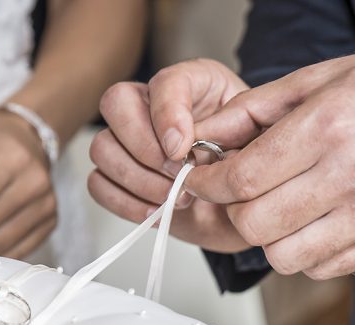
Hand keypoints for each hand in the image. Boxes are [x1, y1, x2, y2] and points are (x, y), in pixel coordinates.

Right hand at [88, 59, 250, 252]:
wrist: (244, 205)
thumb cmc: (250, 167)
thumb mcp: (256, 142)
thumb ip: (228, 136)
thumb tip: (189, 150)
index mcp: (190, 84)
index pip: (163, 82)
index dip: (167, 114)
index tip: (183, 148)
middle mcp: (150, 104)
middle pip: (115, 104)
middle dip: (145, 148)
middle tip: (178, 176)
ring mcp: (127, 140)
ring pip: (102, 148)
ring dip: (138, 179)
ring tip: (176, 198)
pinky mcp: (116, 176)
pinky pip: (98, 184)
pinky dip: (126, 202)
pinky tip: (157, 210)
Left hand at [185, 47, 354, 278]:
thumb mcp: (319, 79)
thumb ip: (251, 110)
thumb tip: (200, 137)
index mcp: (328, 128)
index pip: (241, 178)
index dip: (207, 184)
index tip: (198, 179)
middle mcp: (350, 175)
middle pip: (254, 224)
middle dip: (234, 210)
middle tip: (239, 194)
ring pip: (282, 257)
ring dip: (267, 238)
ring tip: (278, 209)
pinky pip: (319, 269)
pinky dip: (303, 254)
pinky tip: (311, 223)